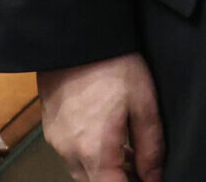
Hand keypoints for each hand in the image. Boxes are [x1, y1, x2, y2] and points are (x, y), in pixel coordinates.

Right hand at [41, 52, 165, 181]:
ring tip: (130, 152)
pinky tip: (109, 138)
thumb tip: (154, 176)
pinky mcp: (51, 130)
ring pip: (82, 172)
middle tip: (142, 168)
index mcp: (94, 149)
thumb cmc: (111, 65)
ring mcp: (57, 141)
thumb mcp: (143, 103)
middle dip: (119, 180)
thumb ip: (151, 146)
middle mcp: (70, 151)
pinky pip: (71, 155)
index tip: (147, 180)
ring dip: (105, 170)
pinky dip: (91, 156)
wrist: (75, 38)